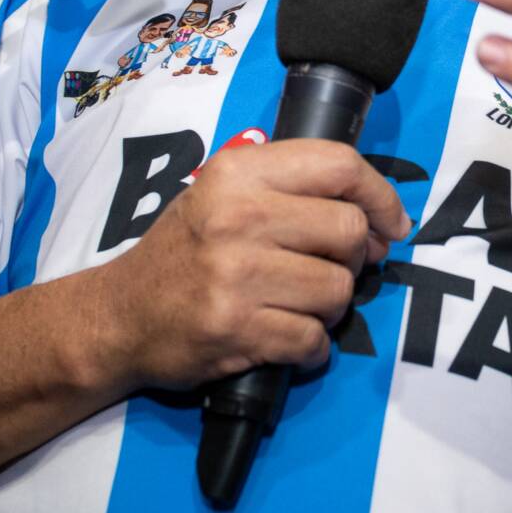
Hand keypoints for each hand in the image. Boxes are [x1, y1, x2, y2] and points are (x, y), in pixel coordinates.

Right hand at [90, 139, 409, 389]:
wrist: (120, 316)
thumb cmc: (185, 251)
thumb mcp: (224, 193)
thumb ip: (292, 188)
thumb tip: (376, 221)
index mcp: (239, 171)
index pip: (339, 165)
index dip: (380, 196)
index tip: (391, 225)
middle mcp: (238, 216)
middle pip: (348, 230)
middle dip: (353, 258)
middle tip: (332, 270)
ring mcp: (236, 274)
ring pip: (338, 290)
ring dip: (330, 308)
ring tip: (298, 306)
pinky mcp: (236, 328)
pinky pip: (313, 339)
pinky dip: (310, 347)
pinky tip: (287, 339)